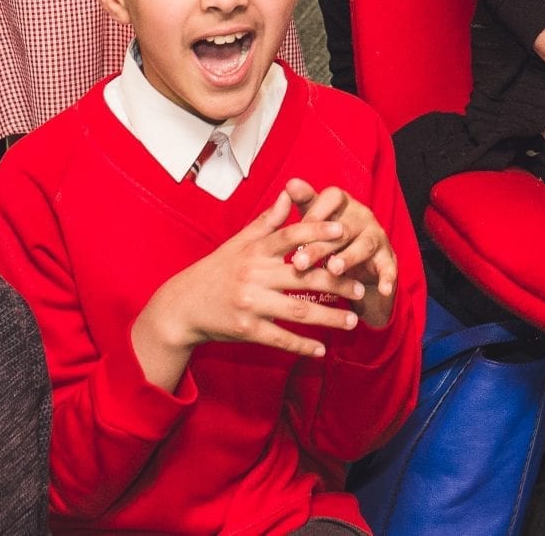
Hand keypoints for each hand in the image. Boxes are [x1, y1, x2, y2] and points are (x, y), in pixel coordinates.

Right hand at [130, 185, 374, 390]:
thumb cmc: (215, 271)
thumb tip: (290, 193)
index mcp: (254, 251)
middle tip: (362, 288)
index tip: (345, 230)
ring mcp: (251, 304)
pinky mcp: (247, 330)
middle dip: (337, 283)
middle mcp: (254, 276)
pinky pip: (281, 339)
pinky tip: (322, 350)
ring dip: (329, 317)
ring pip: (298, 311)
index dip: (318, 230)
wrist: (182, 307)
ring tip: (353, 321)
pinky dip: (303, 346)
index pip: (290, 236)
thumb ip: (268, 221)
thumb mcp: (238, 242)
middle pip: (304, 277)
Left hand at [284, 178, 399, 330]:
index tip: (294, 231)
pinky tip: (384, 290)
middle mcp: (362, 216)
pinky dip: (387, 277)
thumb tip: (290, 183)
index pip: (332, 197)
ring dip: (349, 257)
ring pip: (364, 245)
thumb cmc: (330, 238)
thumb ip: (304, 202)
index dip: (314, 212)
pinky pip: (389, 267)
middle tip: (298, 262)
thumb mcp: (315, 219)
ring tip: (332, 269)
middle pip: (343, 227)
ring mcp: (377, 237)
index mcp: (344, 204)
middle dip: (320, 245)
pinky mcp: (388, 259)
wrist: (359, 267)